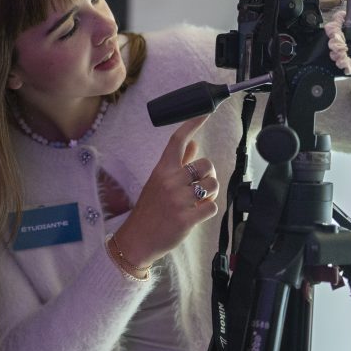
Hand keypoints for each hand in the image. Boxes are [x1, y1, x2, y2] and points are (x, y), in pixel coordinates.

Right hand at [114, 115, 219, 267]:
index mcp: (162, 170)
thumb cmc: (149, 209)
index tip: (206, 111)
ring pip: (213, 185)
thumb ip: (177, 164)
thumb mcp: (157, 183)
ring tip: (198, 202)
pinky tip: (196, 215)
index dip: (193, 124)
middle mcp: (170, 181)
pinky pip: (212, 207)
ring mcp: (178, 200)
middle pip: (207, 165)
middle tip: (199, 187)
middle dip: (208, 176)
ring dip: (210, 194)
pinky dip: (208, 211)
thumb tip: (194, 145)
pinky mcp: (187, 218)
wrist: (137, 239)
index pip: (178, 140)